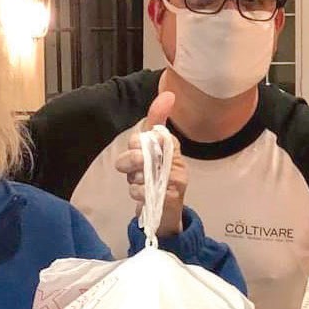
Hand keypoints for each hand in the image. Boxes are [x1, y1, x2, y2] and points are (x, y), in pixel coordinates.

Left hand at [114, 91, 187, 236]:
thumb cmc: (157, 177)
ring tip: (140, 184)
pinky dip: (137, 193)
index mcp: (173, 147)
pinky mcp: (172, 198)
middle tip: (132, 169)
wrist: (166, 214)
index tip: (135, 149)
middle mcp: (178, 162)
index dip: (137, 142)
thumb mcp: (153, 148)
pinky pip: (144, 190)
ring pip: (142, 173)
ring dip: (133, 180)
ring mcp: (177, 181)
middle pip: (145, 152)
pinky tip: (142, 196)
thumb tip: (168, 94)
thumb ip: (156, 121)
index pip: (153, 134)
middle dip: (130, 161)